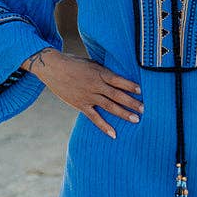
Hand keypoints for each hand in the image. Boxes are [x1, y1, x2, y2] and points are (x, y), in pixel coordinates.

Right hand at [22, 48, 141, 139]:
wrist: (52, 68)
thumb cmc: (74, 63)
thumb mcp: (91, 63)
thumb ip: (104, 71)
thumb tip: (118, 77)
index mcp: (99, 72)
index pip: (118, 80)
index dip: (130, 85)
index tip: (141, 91)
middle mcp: (95, 85)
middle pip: (117, 95)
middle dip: (131, 102)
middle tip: (144, 109)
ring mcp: (88, 96)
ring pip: (109, 106)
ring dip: (123, 113)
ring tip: (136, 119)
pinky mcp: (80, 105)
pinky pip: (94, 117)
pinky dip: (104, 126)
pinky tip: (114, 134)